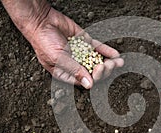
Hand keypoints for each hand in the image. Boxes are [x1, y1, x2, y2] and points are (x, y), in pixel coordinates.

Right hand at [2, 0, 122, 87]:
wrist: (41, 21)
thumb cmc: (43, 42)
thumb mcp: (57, 58)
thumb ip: (73, 70)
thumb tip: (89, 84)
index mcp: (66, 73)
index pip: (84, 80)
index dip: (94, 77)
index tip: (99, 69)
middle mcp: (75, 65)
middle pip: (94, 72)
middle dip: (104, 70)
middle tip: (110, 65)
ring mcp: (81, 54)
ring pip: (98, 61)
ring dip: (109, 63)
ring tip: (119, 62)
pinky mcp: (85, 43)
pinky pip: (98, 49)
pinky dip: (107, 52)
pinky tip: (116, 55)